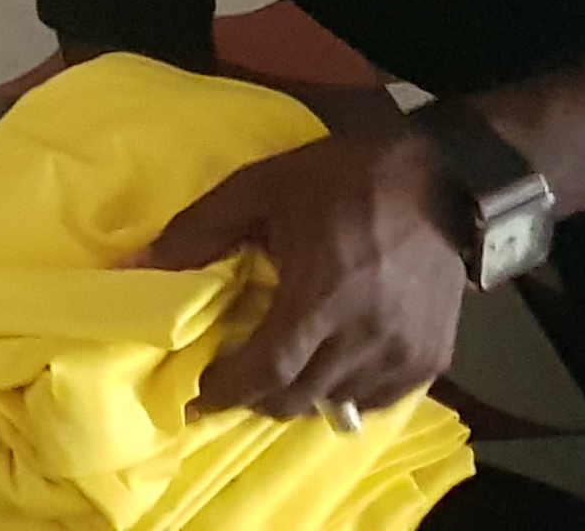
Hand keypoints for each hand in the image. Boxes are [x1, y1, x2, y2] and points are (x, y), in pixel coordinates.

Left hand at [140, 128, 468, 422]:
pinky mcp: (430, 359)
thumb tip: (138, 266)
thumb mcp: (263, 188)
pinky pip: (376, 400)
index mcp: (322, 296)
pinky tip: (328, 367)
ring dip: (298, 396)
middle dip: (255, 397)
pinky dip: (343, 393)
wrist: (446, 184)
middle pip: (296, 397)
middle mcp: (365, 337)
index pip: (267, 370)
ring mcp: (403, 354)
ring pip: (334, 403)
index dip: (228, 390)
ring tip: (278, 371)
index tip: (198, 396)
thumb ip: (199, 229)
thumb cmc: (347, 181)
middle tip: (230, 383)